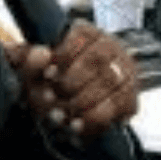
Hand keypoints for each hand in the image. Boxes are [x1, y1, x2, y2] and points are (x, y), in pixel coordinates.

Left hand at [5, 20, 138, 140]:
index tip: (48, 73)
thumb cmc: (52, 80)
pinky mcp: (131, 98)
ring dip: (81, 102)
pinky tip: (77, 125)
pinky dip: (96, 119)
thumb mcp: (36, 67)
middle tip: (51, 95)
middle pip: (97, 60)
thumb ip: (30, 59)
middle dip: (71, 82)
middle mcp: (112, 49)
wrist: (73, 103)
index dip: (64, 55)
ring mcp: (126, 73)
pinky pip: (121, 107)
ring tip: (60, 114)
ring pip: (110, 84)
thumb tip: (41, 54)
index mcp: (88, 34)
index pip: (83, 35)